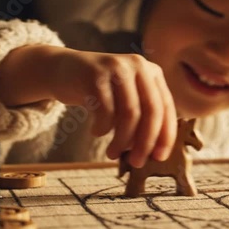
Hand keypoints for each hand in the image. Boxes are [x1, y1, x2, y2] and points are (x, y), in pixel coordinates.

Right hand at [50, 48, 176, 167]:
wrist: (62, 70)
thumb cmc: (100, 92)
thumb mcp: (127, 99)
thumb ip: (142, 118)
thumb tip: (153, 153)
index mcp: (153, 72)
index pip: (166, 107)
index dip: (165, 135)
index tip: (159, 158)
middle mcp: (139, 65)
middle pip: (152, 111)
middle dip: (145, 142)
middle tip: (136, 162)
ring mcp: (117, 67)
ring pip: (130, 113)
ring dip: (122, 140)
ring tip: (112, 153)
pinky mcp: (95, 74)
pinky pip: (106, 110)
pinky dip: (103, 128)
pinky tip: (97, 132)